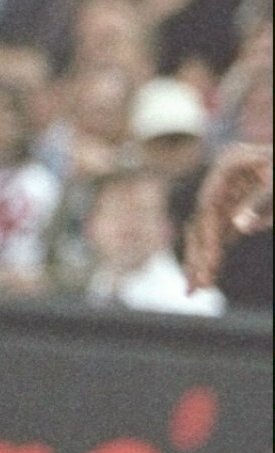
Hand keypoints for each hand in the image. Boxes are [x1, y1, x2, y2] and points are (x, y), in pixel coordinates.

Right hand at [185, 142, 272, 291]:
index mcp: (230, 162)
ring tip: (195, 290)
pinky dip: (216, 255)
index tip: (210, 265)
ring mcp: (229, 192)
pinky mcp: (237, 206)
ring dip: (202, 260)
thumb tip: (239, 226)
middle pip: (202, 219)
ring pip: (208, 230)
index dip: (208, 236)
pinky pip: (222, 234)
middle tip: (193, 288)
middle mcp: (223, 177)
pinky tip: (208, 277)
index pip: (209, 204)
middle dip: (198, 255)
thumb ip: (260, 202)